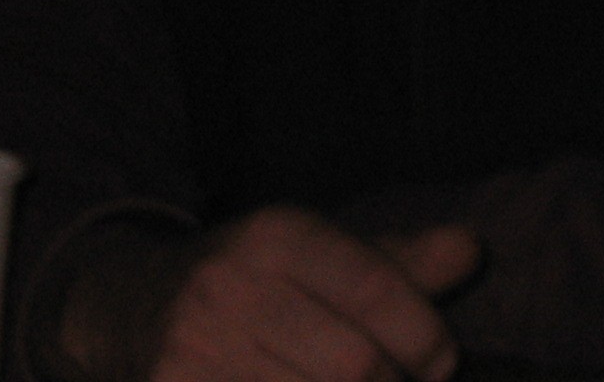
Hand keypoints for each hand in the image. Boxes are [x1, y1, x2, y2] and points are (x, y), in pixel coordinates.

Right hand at [57, 207, 481, 381]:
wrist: (132, 307)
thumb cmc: (258, 282)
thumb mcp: (324, 252)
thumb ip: (401, 260)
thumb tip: (472, 250)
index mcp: (279, 235)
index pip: (378, 293)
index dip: (426, 338)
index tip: (439, 361)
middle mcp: (230, 287)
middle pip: (353, 367)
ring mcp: (192, 351)